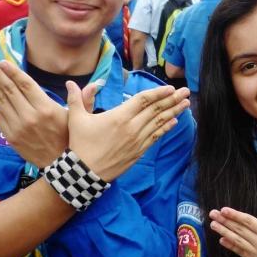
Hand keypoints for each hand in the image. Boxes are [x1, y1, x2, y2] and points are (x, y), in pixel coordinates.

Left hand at [0, 57, 96, 166]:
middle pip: (9, 90)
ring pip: (0, 101)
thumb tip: (94, 84)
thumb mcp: (80, 118)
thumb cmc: (71, 138)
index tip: (2, 61)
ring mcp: (18, 127)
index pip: (25, 85)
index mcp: (47, 108)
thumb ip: (84, 100)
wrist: (60, 167)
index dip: (13, 72)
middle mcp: (31, 116)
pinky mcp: (11, 137)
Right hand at [66, 81, 189, 180]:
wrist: (84, 173)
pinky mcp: (139, 152)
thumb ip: (76, 99)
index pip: (143, 100)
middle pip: (156, 110)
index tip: (170, 88)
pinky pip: (156, 137)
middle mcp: (131, 127)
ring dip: (174, 112)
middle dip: (173, 99)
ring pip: (159, 123)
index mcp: (119, 116)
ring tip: (186, 104)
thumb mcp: (76, 119)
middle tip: (186, 91)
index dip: (158, 92)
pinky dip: (166, 128)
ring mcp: (137, 140)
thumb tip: (70, 83)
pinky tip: (174, 121)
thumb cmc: (79, 144)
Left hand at [209, 208, 256, 256]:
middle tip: (212, 213)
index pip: (248, 221)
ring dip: (224, 232)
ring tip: (213, 225)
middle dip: (225, 221)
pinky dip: (231, 246)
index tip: (224, 209)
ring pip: (238, 241)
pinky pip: (241, 253)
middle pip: (240, 230)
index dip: (235, 215)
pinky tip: (222, 240)